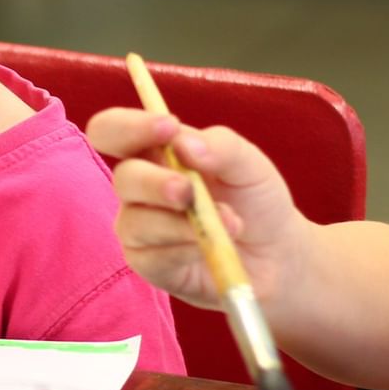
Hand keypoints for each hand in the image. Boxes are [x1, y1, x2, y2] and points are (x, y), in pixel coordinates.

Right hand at [83, 108, 307, 309]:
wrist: (276, 253)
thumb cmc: (255, 200)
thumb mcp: (250, 164)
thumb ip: (221, 147)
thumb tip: (181, 145)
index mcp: (155, 151)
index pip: (112, 131)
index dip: (128, 127)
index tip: (168, 128)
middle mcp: (140, 187)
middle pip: (122, 178)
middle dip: (154, 183)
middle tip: (188, 191)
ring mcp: (140, 226)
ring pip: (135, 221)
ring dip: (180, 223)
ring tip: (229, 224)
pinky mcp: (148, 263)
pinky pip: (150, 256)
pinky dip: (183, 249)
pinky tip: (207, 248)